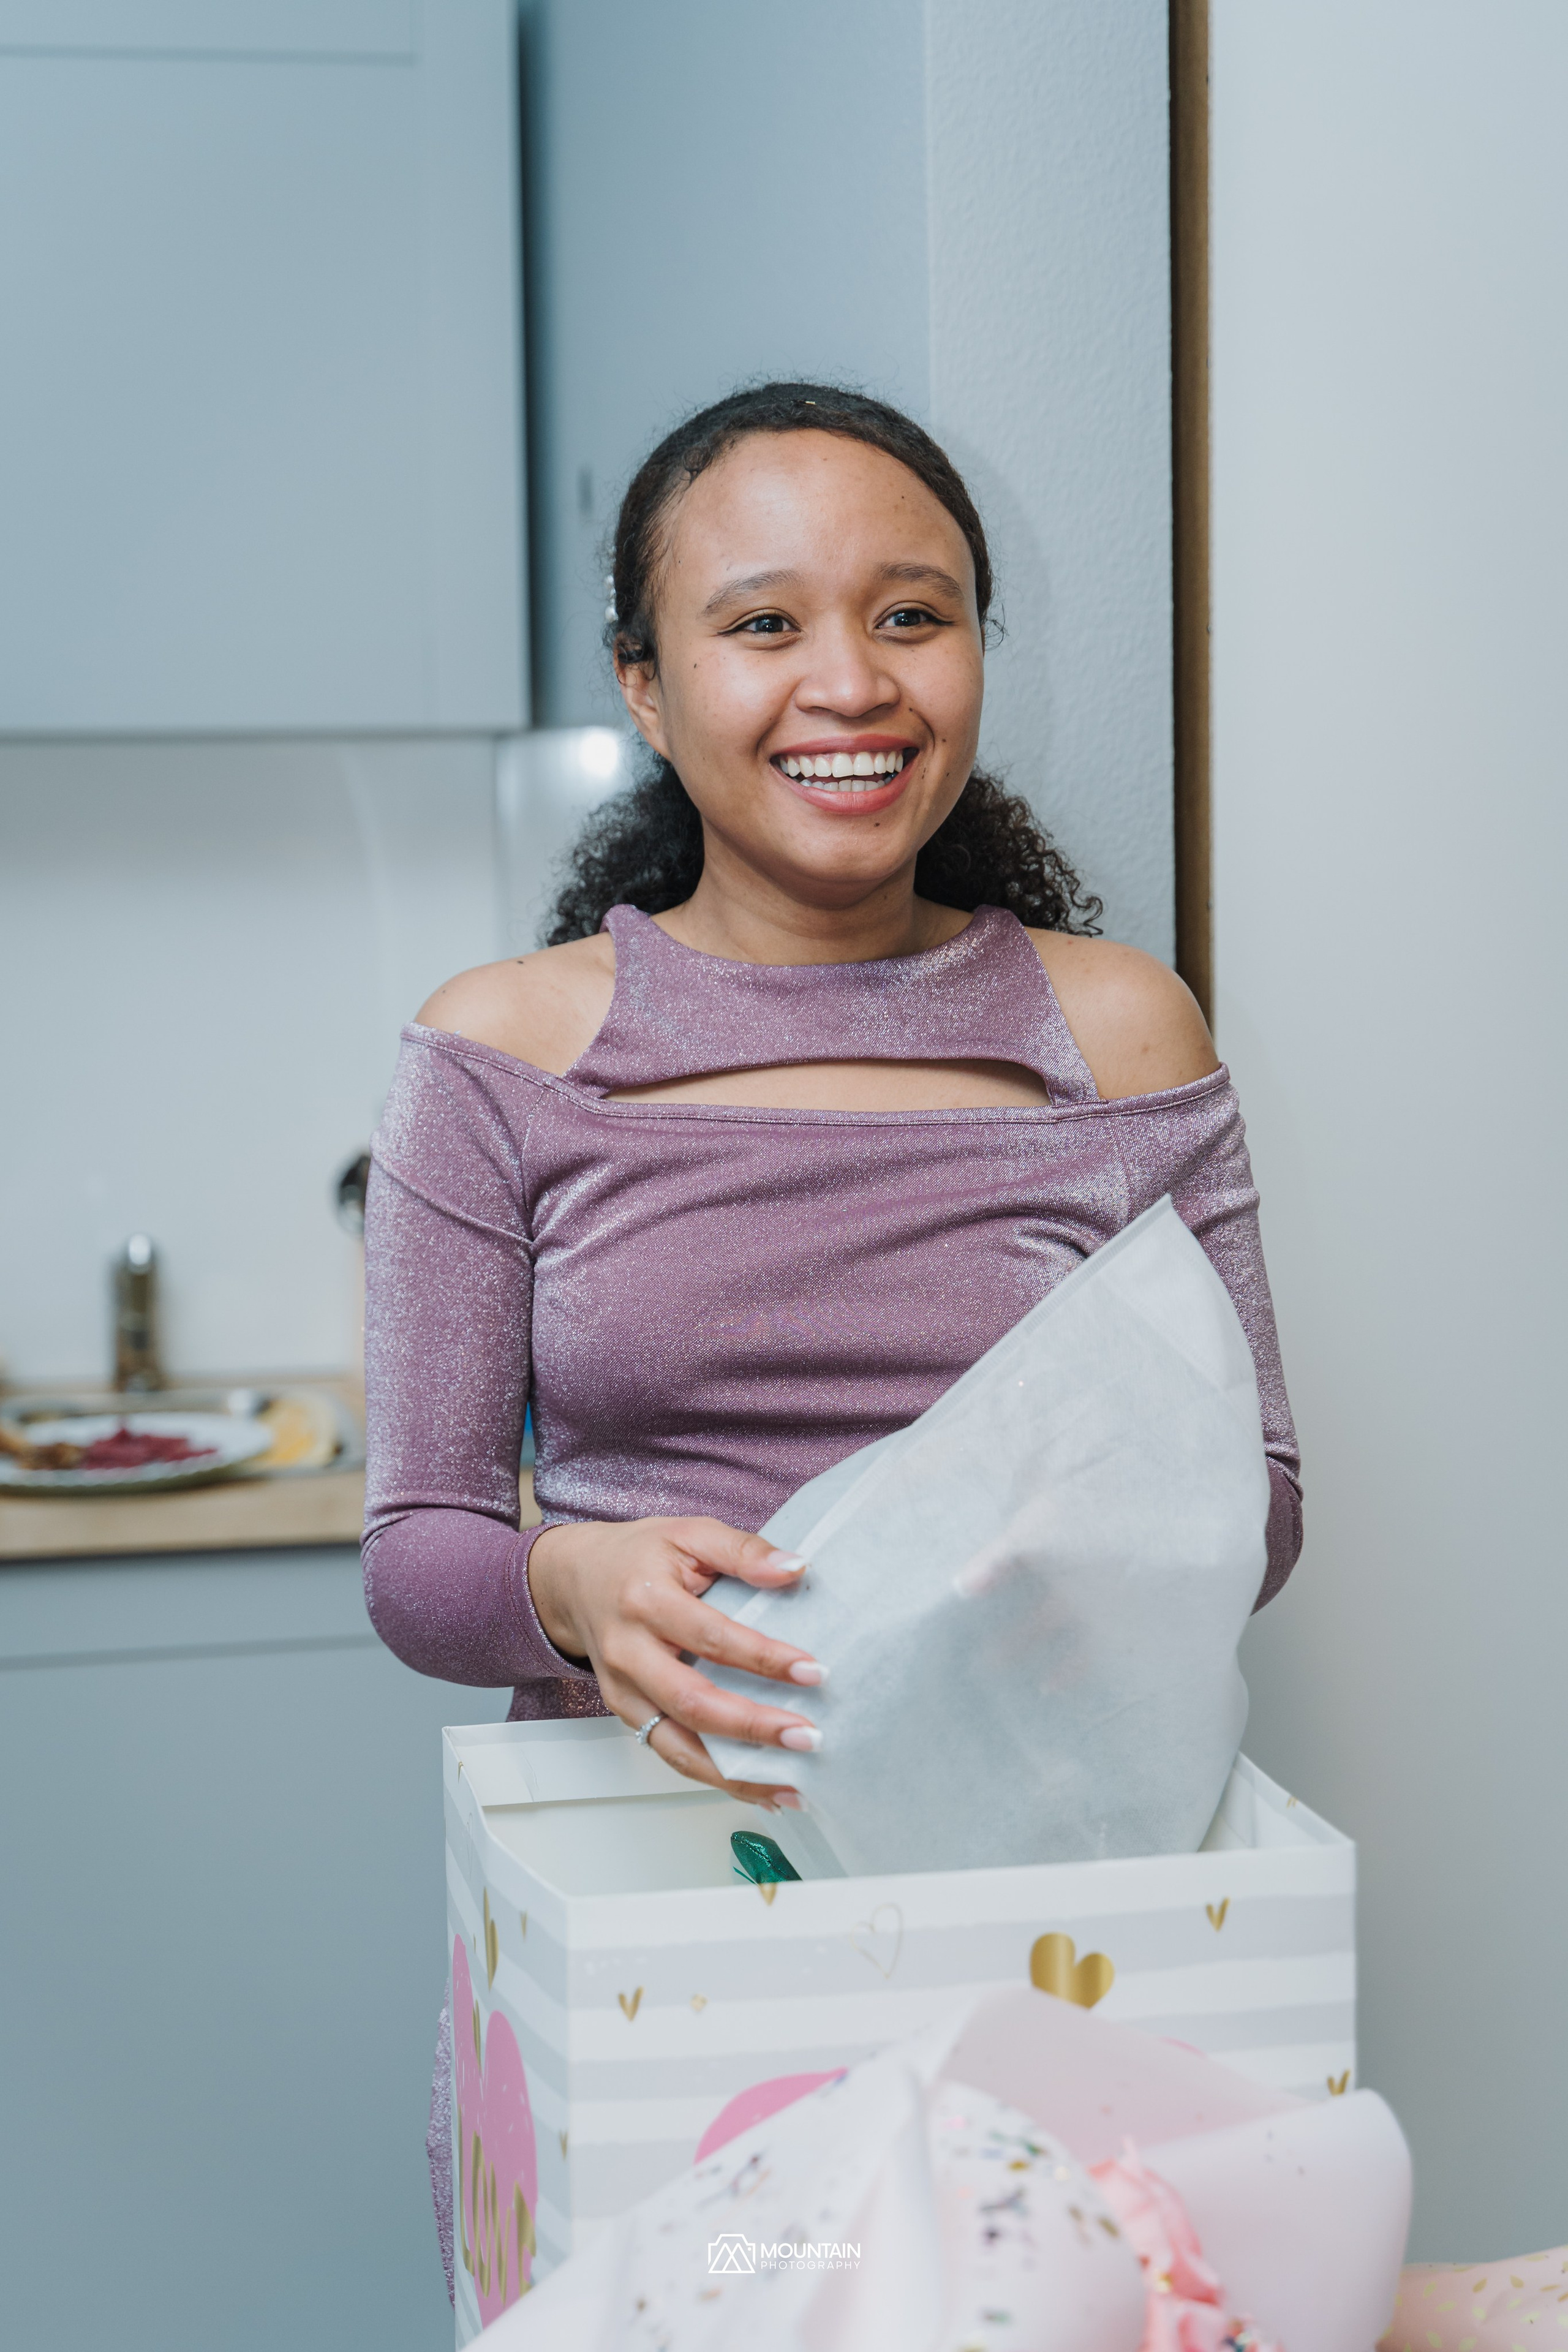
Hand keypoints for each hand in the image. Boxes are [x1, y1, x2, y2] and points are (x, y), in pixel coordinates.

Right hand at [526, 1516, 825, 1802]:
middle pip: (692, 1703)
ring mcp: (623, 1691)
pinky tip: (759, 1785)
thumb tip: (796, 1569)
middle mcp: (629, 1652)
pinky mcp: (626, 1715)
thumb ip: (744, 1550)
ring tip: (792, 1786)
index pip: (711, 1637)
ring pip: (677, 1748)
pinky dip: (717, 1777)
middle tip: (808, 1737)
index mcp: (645, 1601)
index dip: (764, 1658)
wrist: (576, 1578)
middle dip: (753, 1727)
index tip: (812, 1672)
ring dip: (737, 1774)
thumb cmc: (639, 1556)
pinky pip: (672, 1754)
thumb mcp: (690, 1533)